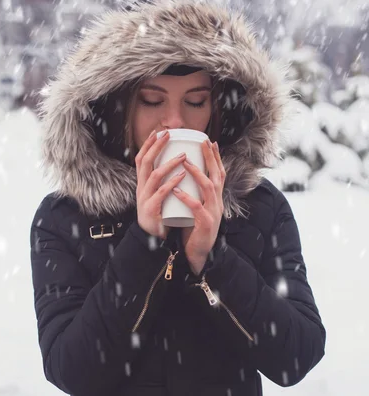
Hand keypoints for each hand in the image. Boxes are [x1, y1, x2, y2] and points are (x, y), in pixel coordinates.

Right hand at [135, 130, 186, 238]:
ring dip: (169, 163)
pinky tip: (181, 175)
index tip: (158, 131)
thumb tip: (177, 164)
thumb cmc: (159, 215)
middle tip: (168, 134)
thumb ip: (163, 182)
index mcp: (142, 184)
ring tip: (183, 155)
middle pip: (145, 162)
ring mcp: (145, 198)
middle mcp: (141, 188)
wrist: (152, 238)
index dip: (148, 144)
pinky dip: (172, 183)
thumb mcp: (159, 195)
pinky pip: (162, 193)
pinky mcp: (151, 209)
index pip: (141, 159)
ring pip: (154, 175)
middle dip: (156, 146)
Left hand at [173, 140, 225, 273]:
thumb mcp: (197, 209)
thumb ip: (194, 195)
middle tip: (203, 142)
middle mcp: (217, 203)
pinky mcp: (206, 225)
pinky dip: (187, 199)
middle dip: (211, 158)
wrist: (199, 254)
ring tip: (186, 162)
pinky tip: (176, 191)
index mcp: (215, 199)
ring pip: (209, 189)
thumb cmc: (194, 231)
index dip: (215, 158)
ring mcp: (213, 213)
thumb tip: (185, 177)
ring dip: (198, 174)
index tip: (209, 141)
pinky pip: (197, 209)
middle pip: (217, 176)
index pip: (218, 174)